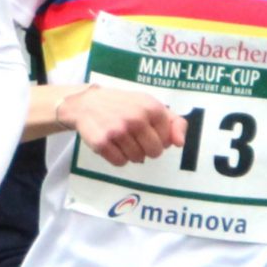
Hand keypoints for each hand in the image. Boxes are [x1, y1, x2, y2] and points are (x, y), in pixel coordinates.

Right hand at [57, 86, 186, 165]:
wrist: (86, 103)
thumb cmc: (124, 105)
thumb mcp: (150, 105)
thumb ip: (173, 122)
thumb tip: (180, 143)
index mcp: (152, 107)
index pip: (167, 140)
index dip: (158, 138)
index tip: (147, 128)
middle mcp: (136, 118)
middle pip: (155, 153)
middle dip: (147, 148)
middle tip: (134, 136)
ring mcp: (118, 131)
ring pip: (138, 159)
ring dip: (131, 153)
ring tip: (122, 138)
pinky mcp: (102, 143)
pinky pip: (120, 163)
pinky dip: (117, 157)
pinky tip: (112, 144)